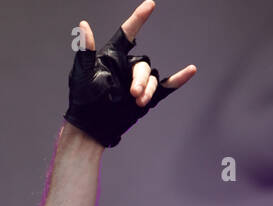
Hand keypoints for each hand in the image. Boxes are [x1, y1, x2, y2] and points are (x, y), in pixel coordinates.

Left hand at [65, 0, 196, 147]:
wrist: (91, 127)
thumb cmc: (83, 100)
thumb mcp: (82, 74)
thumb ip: (85, 50)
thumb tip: (84, 25)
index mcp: (113, 57)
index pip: (128, 33)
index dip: (138, 19)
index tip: (150, 5)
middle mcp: (127, 67)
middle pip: (143, 65)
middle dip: (140, 80)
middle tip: (132, 94)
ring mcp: (137, 83)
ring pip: (152, 79)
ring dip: (147, 90)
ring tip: (137, 102)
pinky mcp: (145, 98)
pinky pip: (165, 86)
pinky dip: (178, 80)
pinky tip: (190, 71)